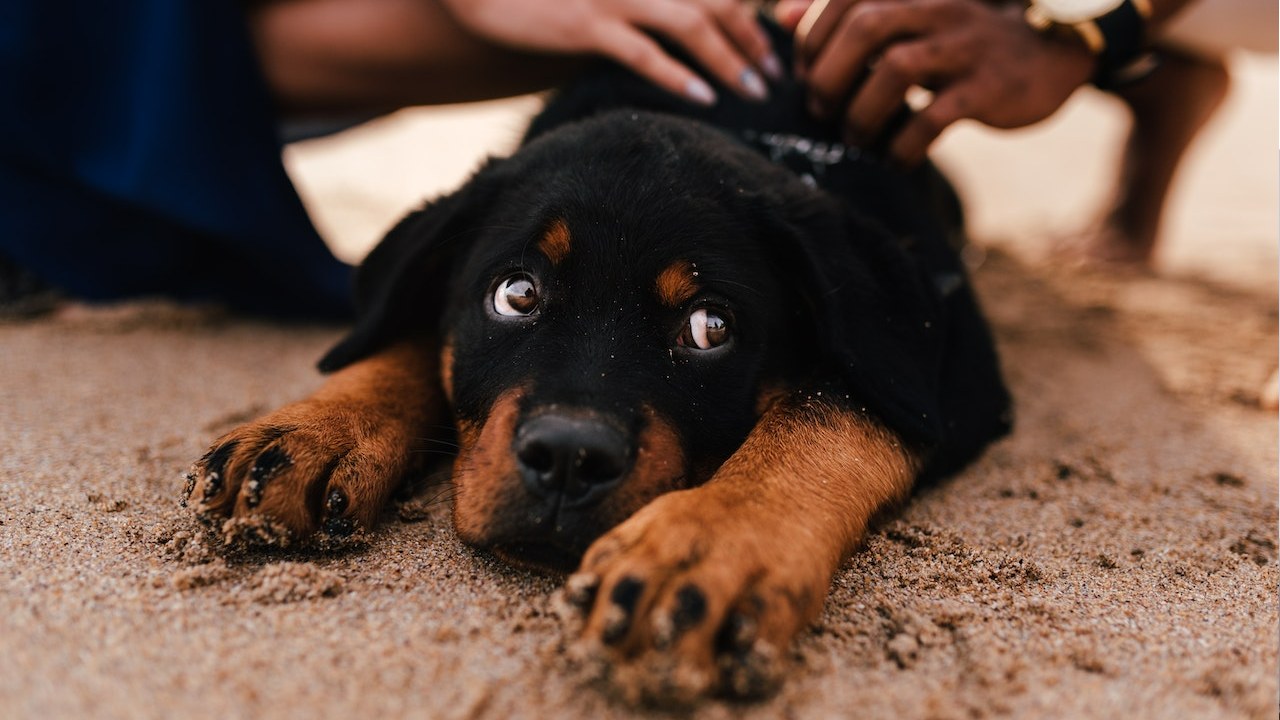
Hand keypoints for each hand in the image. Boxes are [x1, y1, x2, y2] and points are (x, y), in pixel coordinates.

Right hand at [438, 0, 784, 105]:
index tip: (771, 40)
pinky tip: (705, 97)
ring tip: (756, 90)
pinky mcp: (586, 25)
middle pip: (717, 1)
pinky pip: (644, 53)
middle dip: (754, 37)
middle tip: (775, 72)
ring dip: (732, 60)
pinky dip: (679, 76)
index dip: (748, 10)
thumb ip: (646, 4)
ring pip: (692, 26)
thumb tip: (683, 27)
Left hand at [791, 0, 1095, 164]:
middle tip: (819, 109)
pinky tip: (894, 159)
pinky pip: (935, 116)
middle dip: (830, 73)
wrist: (1053, 56)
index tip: (803, 75)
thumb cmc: (961, 43)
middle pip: (866, 26)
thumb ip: (850, 15)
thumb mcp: (910, 20)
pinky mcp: (988, 86)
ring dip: (862, 111)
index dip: (813, 38)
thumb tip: (783, 17)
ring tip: (853, 137)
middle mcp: (937, 8)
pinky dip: (904, 144)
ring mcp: (965, 45)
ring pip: (897, 68)